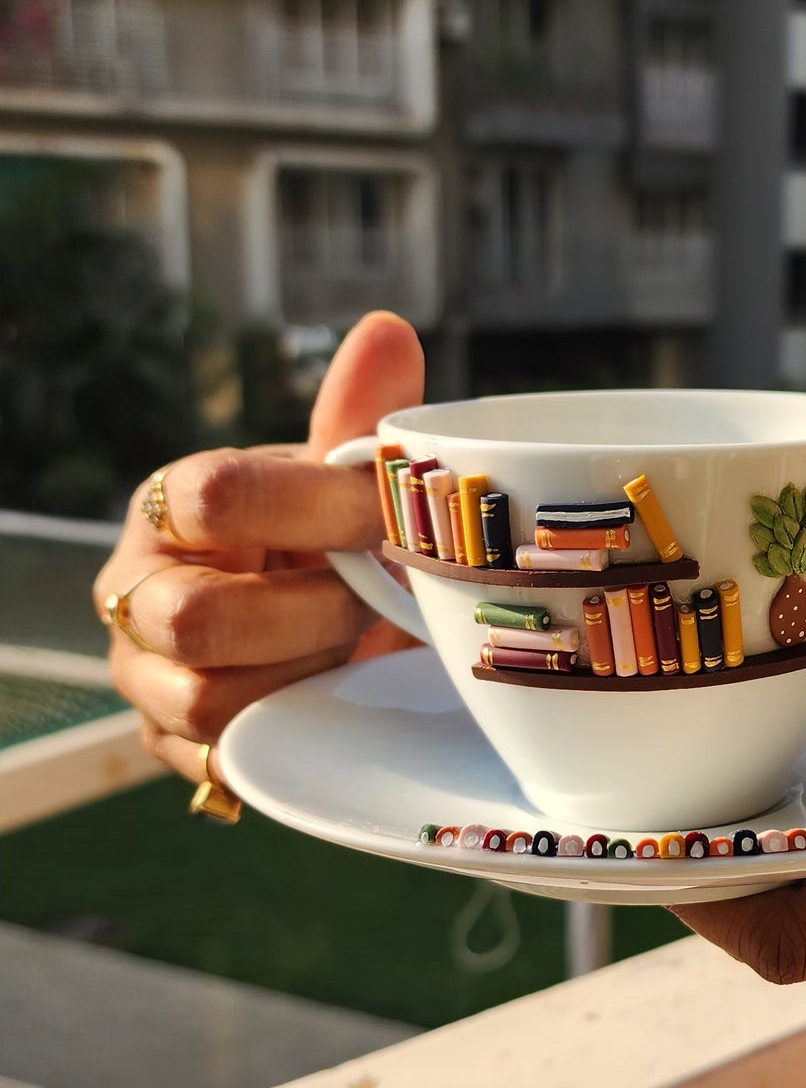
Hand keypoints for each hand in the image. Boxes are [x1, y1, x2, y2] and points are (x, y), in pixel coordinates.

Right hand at [94, 310, 424, 792]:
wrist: (305, 629)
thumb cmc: (312, 543)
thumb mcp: (332, 484)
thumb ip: (355, 420)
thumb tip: (387, 330)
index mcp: (170, 507)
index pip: (211, 496)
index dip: (313, 509)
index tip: (386, 517)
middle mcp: (137, 590)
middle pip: (196, 617)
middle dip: (306, 614)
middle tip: (368, 600)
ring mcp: (144, 673)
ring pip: (204, 697)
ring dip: (299, 676)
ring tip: (347, 646)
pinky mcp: (169, 744)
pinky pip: (218, 757)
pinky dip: (285, 731)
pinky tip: (327, 698)